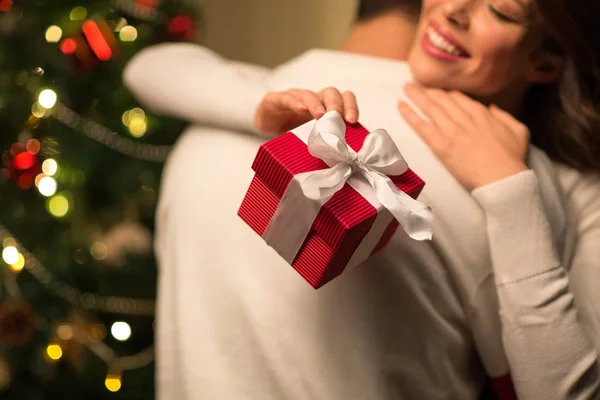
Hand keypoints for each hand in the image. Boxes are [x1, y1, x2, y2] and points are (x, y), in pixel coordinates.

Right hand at [254, 87, 358, 135]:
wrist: (266, 125)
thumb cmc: (292, 131)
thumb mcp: (312, 137)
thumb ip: (327, 143)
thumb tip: (344, 160)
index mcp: (326, 106)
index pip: (344, 99)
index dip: (351, 106)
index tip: (353, 121)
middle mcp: (313, 99)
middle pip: (330, 93)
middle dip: (336, 105)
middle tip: (339, 118)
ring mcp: (295, 97)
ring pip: (309, 95)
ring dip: (316, 105)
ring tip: (321, 116)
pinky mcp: (276, 100)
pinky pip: (286, 98)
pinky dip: (294, 103)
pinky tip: (300, 110)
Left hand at [398, 83, 529, 190]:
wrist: (503, 178)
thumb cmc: (512, 158)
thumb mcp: (518, 130)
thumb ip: (504, 116)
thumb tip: (491, 108)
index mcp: (481, 113)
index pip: (458, 98)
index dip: (445, 93)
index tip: (437, 90)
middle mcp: (464, 117)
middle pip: (441, 99)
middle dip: (427, 90)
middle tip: (415, 83)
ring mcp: (451, 130)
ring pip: (430, 107)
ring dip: (416, 95)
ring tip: (406, 87)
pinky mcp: (440, 144)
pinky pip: (421, 126)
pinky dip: (409, 114)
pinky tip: (400, 105)